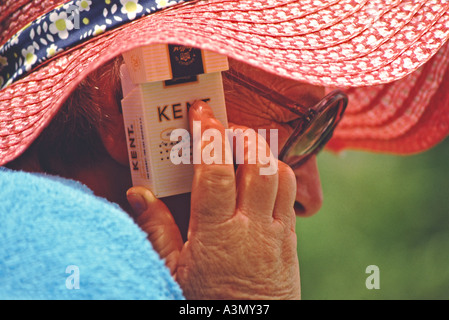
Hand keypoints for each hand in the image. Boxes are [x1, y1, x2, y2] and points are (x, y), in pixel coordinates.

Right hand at [127, 101, 300, 299]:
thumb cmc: (207, 303)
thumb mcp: (172, 272)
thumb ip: (156, 230)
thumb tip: (138, 193)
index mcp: (218, 233)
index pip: (217, 172)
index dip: (209, 137)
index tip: (201, 113)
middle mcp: (253, 227)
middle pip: (260, 164)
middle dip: (243, 135)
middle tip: (223, 129)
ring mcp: (278, 232)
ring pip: (282, 175)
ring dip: (263, 153)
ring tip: (241, 150)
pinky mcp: (292, 239)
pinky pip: (291, 196)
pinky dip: (275, 176)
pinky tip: (256, 181)